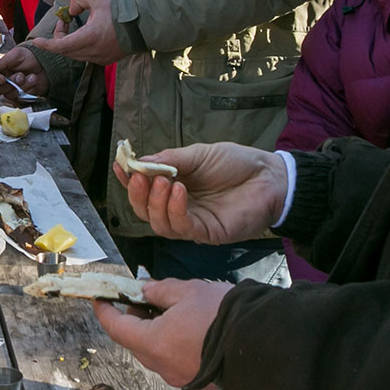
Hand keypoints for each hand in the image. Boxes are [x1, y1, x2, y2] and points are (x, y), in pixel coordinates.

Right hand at [0, 44, 47, 97]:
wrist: (46, 62)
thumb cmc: (29, 57)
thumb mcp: (15, 55)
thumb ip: (1, 62)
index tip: (2, 78)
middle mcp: (4, 82)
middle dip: (11, 83)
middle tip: (21, 75)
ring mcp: (14, 90)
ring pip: (11, 95)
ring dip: (22, 86)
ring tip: (31, 77)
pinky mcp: (23, 97)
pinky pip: (21, 100)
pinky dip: (28, 91)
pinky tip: (33, 82)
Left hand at [29, 0, 122, 64]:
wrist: (143, 22)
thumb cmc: (119, 10)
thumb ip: (76, 0)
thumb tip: (69, 11)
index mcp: (88, 38)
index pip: (60, 46)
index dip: (46, 44)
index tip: (35, 41)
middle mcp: (92, 52)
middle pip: (65, 50)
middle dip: (59, 36)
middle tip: (64, 20)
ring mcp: (99, 58)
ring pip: (75, 54)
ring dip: (69, 42)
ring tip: (75, 25)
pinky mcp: (106, 60)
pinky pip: (85, 56)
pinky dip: (79, 46)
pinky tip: (87, 33)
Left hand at [93, 279, 231, 389]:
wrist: (262, 344)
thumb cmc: (222, 316)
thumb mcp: (187, 292)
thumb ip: (160, 291)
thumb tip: (145, 290)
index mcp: (153, 343)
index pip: (117, 328)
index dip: (106, 311)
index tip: (100, 298)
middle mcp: (162, 366)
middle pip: (135, 341)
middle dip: (134, 318)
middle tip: (143, 296)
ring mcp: (180, 376)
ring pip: (155, 352)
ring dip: (154, 330)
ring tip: (169, 308)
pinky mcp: (197, 380)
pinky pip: (174, 360)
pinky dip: (171, 343)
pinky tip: (185, 326)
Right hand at [115, 141, 289, 244]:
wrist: (270, 176)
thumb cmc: (236, 164)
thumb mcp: (199, 154)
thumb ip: (170, 160)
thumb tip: (139, 162)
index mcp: (173, 188)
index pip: (144, 190)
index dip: (128, 181)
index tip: (120, 166)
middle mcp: (178, 208)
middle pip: (145, 211)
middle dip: (137, 195)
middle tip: (140, 177)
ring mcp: (192, 223)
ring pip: (159, 224)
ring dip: (156, 203)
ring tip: (164, 182)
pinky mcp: (207, 234)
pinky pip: (183, 228)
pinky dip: (175, 211)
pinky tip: (180, 192)